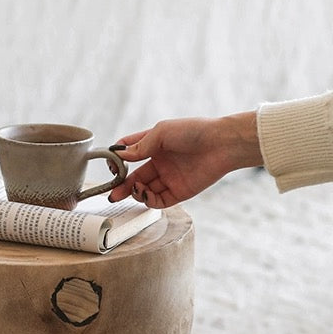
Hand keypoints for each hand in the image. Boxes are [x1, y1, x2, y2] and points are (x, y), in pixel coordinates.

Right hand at [107, 113, 262, 207]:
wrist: (221, 144)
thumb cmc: (193, 131)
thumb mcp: (161, 133)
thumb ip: (140, 147)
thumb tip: (121, 157)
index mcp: (155, 145)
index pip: (130, 153)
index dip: (118, 159)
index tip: (111, 165)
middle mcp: (160, 163)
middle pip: (134, 177)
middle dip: (121, 185)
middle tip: (111, 193)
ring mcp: (169, 178)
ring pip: (144, 191)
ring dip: (135, 192)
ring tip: (135, 189)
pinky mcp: (178, 192)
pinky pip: (158, 201)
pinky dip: (148, 200)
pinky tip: (145, 194)